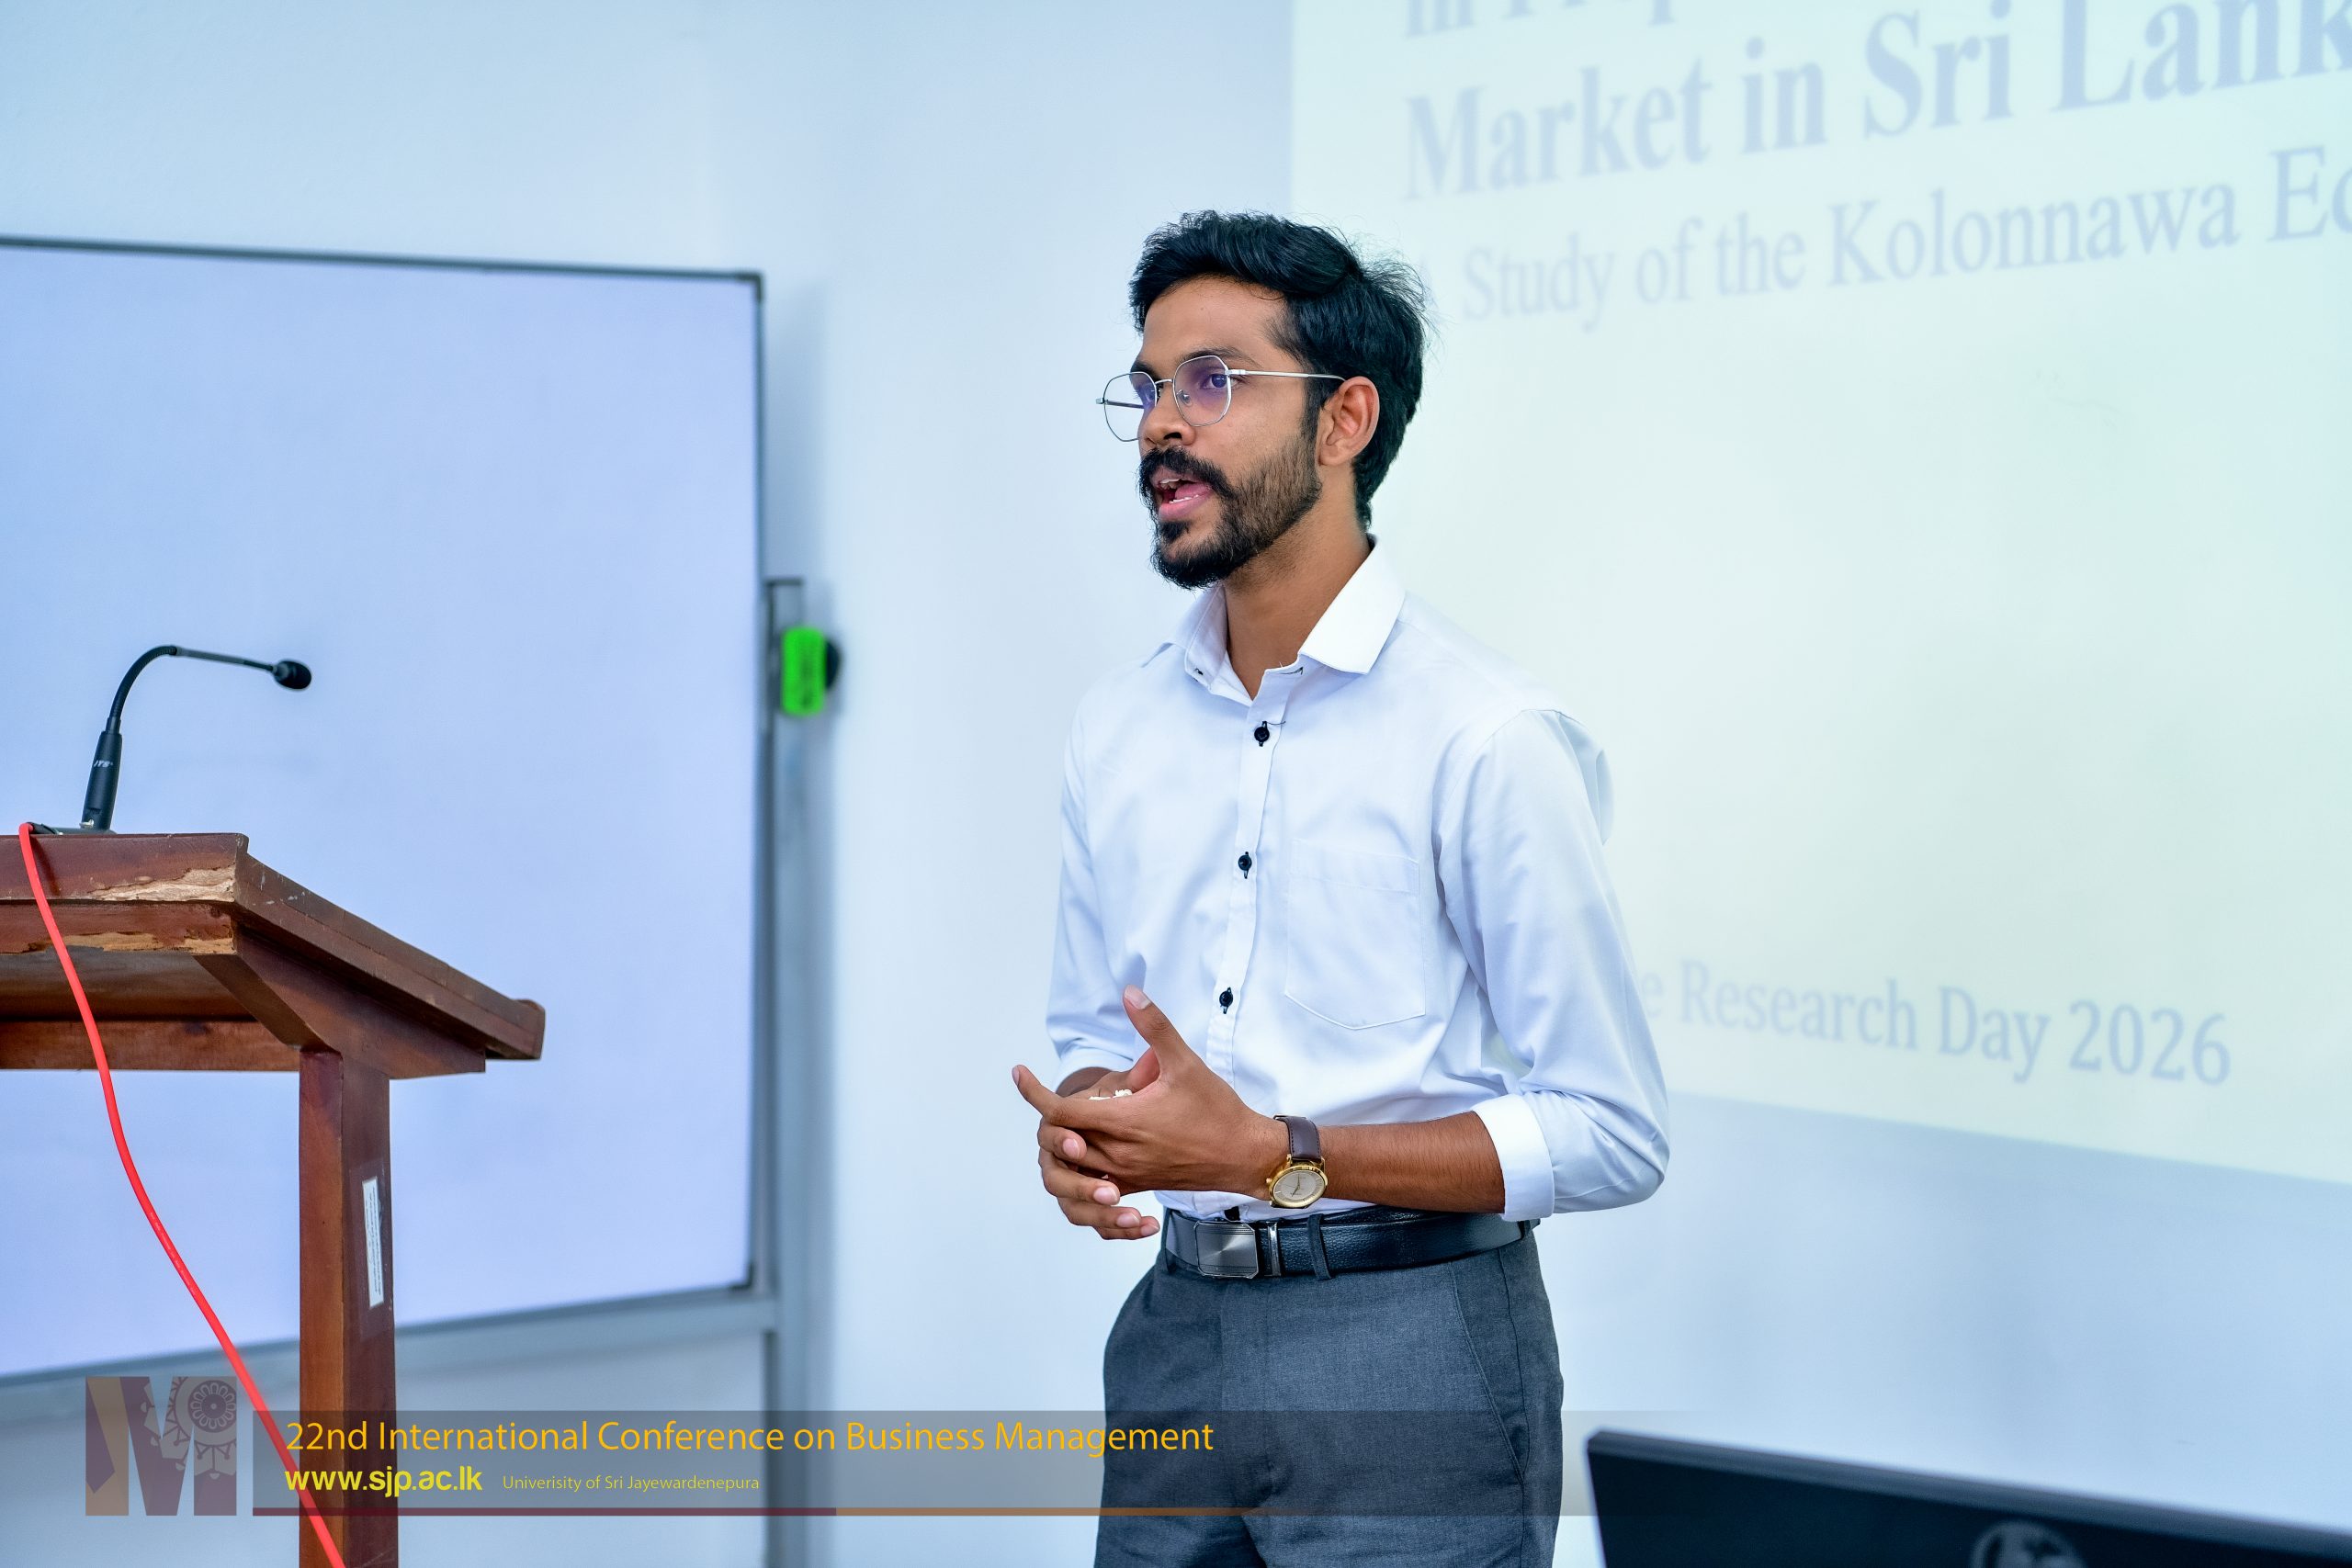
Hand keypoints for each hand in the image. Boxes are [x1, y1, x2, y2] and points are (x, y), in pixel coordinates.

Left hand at [1014, 986, 1285, 1208]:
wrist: (1243, 1157)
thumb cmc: (1217, 1111)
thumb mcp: (1186, 1062)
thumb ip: (1154, 1027)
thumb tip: (1130, 993)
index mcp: (1124, 1122)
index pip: (1060, 1111)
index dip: (1033, 1091)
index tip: (1019, 1071)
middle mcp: (1117, 1154)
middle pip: (1058, 1138)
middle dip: (1050, 1114)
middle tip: (1057, 1090)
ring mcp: (1124, 1175)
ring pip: (1070, 1165)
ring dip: (1061, 1140)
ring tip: (1070, 1116)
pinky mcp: (1133, 1186)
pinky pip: (1090, 1185)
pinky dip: (1079, 1166)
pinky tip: (1085, 1147)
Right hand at [1028, 1059, 1163, 1240]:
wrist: (1138, 1120)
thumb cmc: (1140, 1095)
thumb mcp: (1144, 1080)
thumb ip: (1145, 1068)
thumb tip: (1152, 1051)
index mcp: (1073, 1120)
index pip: (1054, 1124)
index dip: (1061, 1136)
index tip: (1079, 1145)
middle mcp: (1066, 1154)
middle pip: (1055, 1177)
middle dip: (1080, 1187)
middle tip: (1111, 1192)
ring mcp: (1078, 1181)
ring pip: (1072, 1208)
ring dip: (1098, 1216)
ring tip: (1133, 1216)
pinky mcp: (1094, 1202)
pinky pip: (1094, 1223)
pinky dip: (1115, 1229)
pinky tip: (1147, 1226)